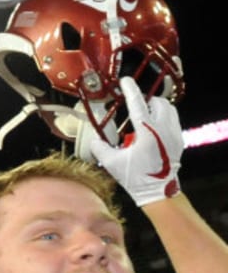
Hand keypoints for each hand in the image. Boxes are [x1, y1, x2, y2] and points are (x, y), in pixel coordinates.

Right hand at [89, 76, 182, 204]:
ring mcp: (173, 134)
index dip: (130, 90)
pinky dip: (163, 118)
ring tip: (145, 115)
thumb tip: (94, 139)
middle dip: (147, 100)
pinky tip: (152, 128)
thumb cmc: (135, 177)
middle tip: (135, 104)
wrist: (158, 192)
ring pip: (169, 109)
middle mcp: (163, 129)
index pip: (138, 104)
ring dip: (157, 108)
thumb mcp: (112, 162)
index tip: (125, 81)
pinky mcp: (179, 140)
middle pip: (158, 102)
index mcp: (147, 132)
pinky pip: (172, 120)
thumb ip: (100, 147)